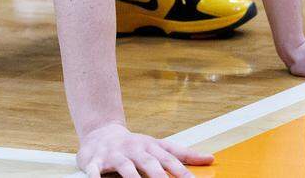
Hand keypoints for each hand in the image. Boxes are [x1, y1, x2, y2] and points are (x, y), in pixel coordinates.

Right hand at [77, 122, 212, 177]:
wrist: (101, 132)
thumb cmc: (136, 145)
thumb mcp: (159, 146)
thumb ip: (183, 154)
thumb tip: (211, 159)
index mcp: (151, 147)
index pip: (170, 160)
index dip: (182, 172)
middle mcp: (135, 149)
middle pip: (150, 163)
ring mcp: (114, 154)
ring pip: (125, 167)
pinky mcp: (94, 160)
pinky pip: (94, 170)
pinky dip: (95, 176)